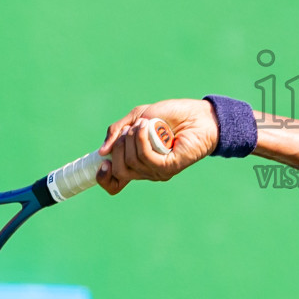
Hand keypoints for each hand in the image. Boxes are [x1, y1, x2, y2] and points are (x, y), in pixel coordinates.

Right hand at [96, 98, 219, 194]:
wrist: (197, 114)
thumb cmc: (170, 115)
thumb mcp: (137, 117)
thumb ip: (117, 131)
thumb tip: (101, 152)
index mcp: (136, 164)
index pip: (114, 184)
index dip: (103, 177)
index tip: (102, 161)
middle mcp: (145, 171)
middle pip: (119, 171)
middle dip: (119, 146)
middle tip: (130, 130)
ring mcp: (158, 171)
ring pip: (131, 162)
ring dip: (132, 138)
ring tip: (144, 123)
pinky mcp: (170, 167)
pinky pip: (146, 158)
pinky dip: (142, 140)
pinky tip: (147, 126)